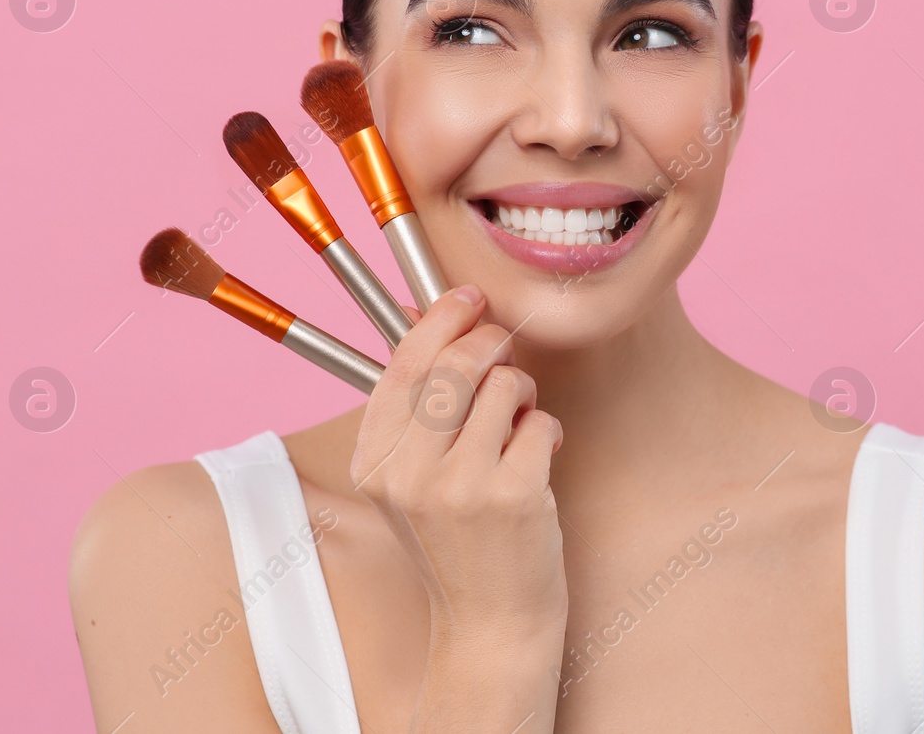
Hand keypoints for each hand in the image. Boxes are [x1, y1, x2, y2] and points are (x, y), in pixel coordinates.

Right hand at [349, 284, 566, 728]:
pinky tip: (541, 457)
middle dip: (491, 342)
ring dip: (523, 393)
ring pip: (506, 386)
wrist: (489, 624)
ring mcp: (460, 487)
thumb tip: (426, 316)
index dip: (439, 319)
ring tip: (520, 424)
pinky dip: (549, 430)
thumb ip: (415, 407)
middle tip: (506, 351)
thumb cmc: (457, 541)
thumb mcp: (411, 478)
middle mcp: (409, 473)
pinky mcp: (513, 497)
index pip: (403, 365)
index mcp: (374, 462)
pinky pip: (541, 422)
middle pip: (455, 363)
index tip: (468, 298)